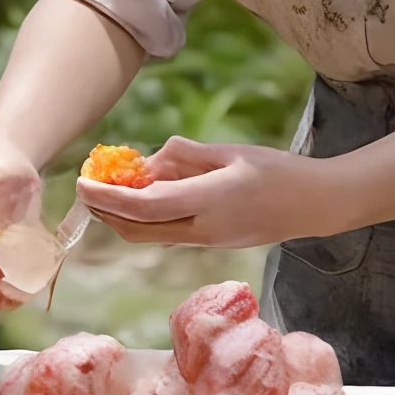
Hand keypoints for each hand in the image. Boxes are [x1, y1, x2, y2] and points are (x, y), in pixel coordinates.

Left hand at [77, 136, 319, 248]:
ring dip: (124, 216)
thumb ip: (188, 155)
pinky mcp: (212, 243)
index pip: (143, 207)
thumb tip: (150, 161)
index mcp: (208, 202)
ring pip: (150, 236)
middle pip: (138, 230)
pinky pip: (168, 234)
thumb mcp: (230, 151)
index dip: (106, 198)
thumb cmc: (277, 171)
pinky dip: (147, 218)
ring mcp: (208, 242)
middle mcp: (203, 230)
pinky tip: (145, 195)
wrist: (314, 205)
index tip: (81, 182)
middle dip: (105, 211)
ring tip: (110, 187)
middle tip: (86, 186)